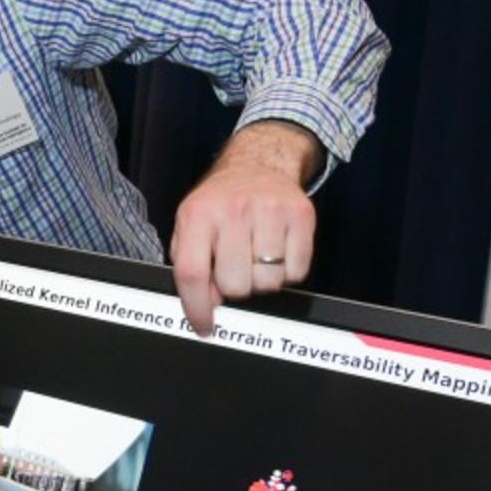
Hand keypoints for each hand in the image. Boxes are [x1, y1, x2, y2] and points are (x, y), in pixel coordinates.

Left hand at [167, 121, 322, 334]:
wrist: (258, 163)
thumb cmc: (221, 201)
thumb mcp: (190, 224)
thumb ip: (189, 264)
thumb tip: (207, 303)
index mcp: (198, 214)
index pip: (192, 274)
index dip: (197, 308)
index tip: (204, 326)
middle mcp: (233, 210)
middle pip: (234, 286)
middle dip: (233, 286)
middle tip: (234, 267)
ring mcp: (270, 211)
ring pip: (267, 283)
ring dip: (261, 279)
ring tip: (255, 255)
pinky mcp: (301, 215)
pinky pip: (296, 272)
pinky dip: (287, 271)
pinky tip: (276, 249)